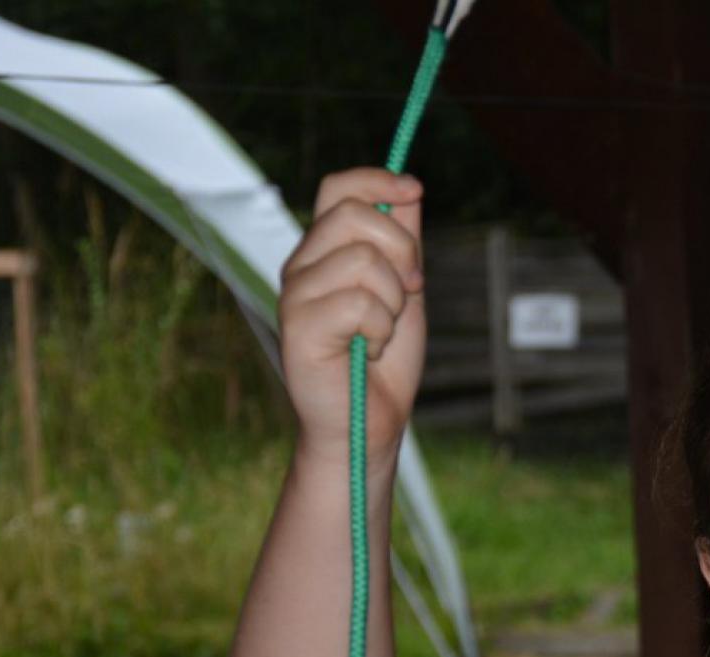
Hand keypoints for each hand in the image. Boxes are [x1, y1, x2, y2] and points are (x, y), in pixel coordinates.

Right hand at [278, 168, 426, 468]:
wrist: (367, 424)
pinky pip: (359, 303)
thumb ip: (404, 244)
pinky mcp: (298, 327)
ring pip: (363, 260)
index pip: (338, 188)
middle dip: (402, 250)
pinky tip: (367, 351)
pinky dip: (381, 330)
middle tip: (409, 291)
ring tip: (382, 332)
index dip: (377, 179)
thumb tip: (409, 189)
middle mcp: (302, 266)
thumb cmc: (383, 364)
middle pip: (353, 214)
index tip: (415, 189)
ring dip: (394, 300)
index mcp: (324, 252)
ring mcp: (295, 295)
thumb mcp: (405, 293)